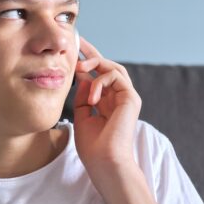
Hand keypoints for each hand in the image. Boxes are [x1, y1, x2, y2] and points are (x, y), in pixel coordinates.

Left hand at [73, 36, 141, 180]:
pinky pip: (116, 76)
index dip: (85, 63)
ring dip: (95, 64)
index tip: (71, 51)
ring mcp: (126, 98)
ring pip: (113, 68)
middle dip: (91, 53)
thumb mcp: (82, 116)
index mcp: (106, 103)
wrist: (105, 162)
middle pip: (107, 67)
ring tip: (80, 67)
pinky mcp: (132, 98)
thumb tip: (83, 76)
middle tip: (78, 41)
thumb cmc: (93, 147)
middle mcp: (118, 98)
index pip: (96, 77)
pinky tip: (92, 98)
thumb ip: (83, 96)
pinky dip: (100, 82)